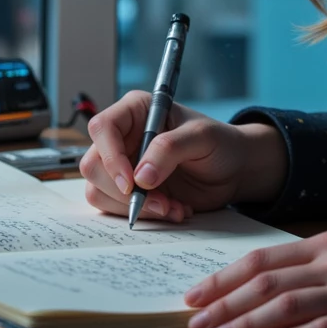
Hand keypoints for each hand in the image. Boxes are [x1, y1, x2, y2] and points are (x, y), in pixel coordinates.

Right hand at [80, 92, 287, 220]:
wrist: (233, 170)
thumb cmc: (220, 143)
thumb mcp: (202, 137)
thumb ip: (170, 148)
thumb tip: (140, 176)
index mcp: (136, 111)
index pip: (102, 128)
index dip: (110, 157)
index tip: (131, 182)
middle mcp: (123, 138)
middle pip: (93, 165)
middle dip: (125, 191)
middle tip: (161, 201)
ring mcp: (123, 166)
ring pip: (100, 191)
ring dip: (136, 207)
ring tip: (172, 207)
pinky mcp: (129, 191)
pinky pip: (116, 209)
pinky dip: (143, 216)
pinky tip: (173, 210)